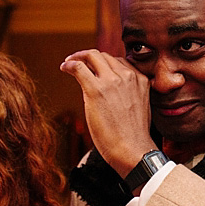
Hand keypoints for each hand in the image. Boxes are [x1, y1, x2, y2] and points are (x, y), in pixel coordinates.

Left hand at [60, 49, 156, 176]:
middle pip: (104, 56)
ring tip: (69, 62)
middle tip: (78, 61)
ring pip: (92, 56)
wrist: (132, 150)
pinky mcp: (96, 90)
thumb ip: (130, 93)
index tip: (95, 68)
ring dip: (77, 57)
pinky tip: (64, 67)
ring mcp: (112, 81)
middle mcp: (127, 76)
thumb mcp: (140, 106)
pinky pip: (78, 67)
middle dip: (89, 57)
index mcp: (140, 79)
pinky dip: (69, 64)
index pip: (119, 61)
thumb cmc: (134, 136)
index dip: (104, 63)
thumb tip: (114, 94)